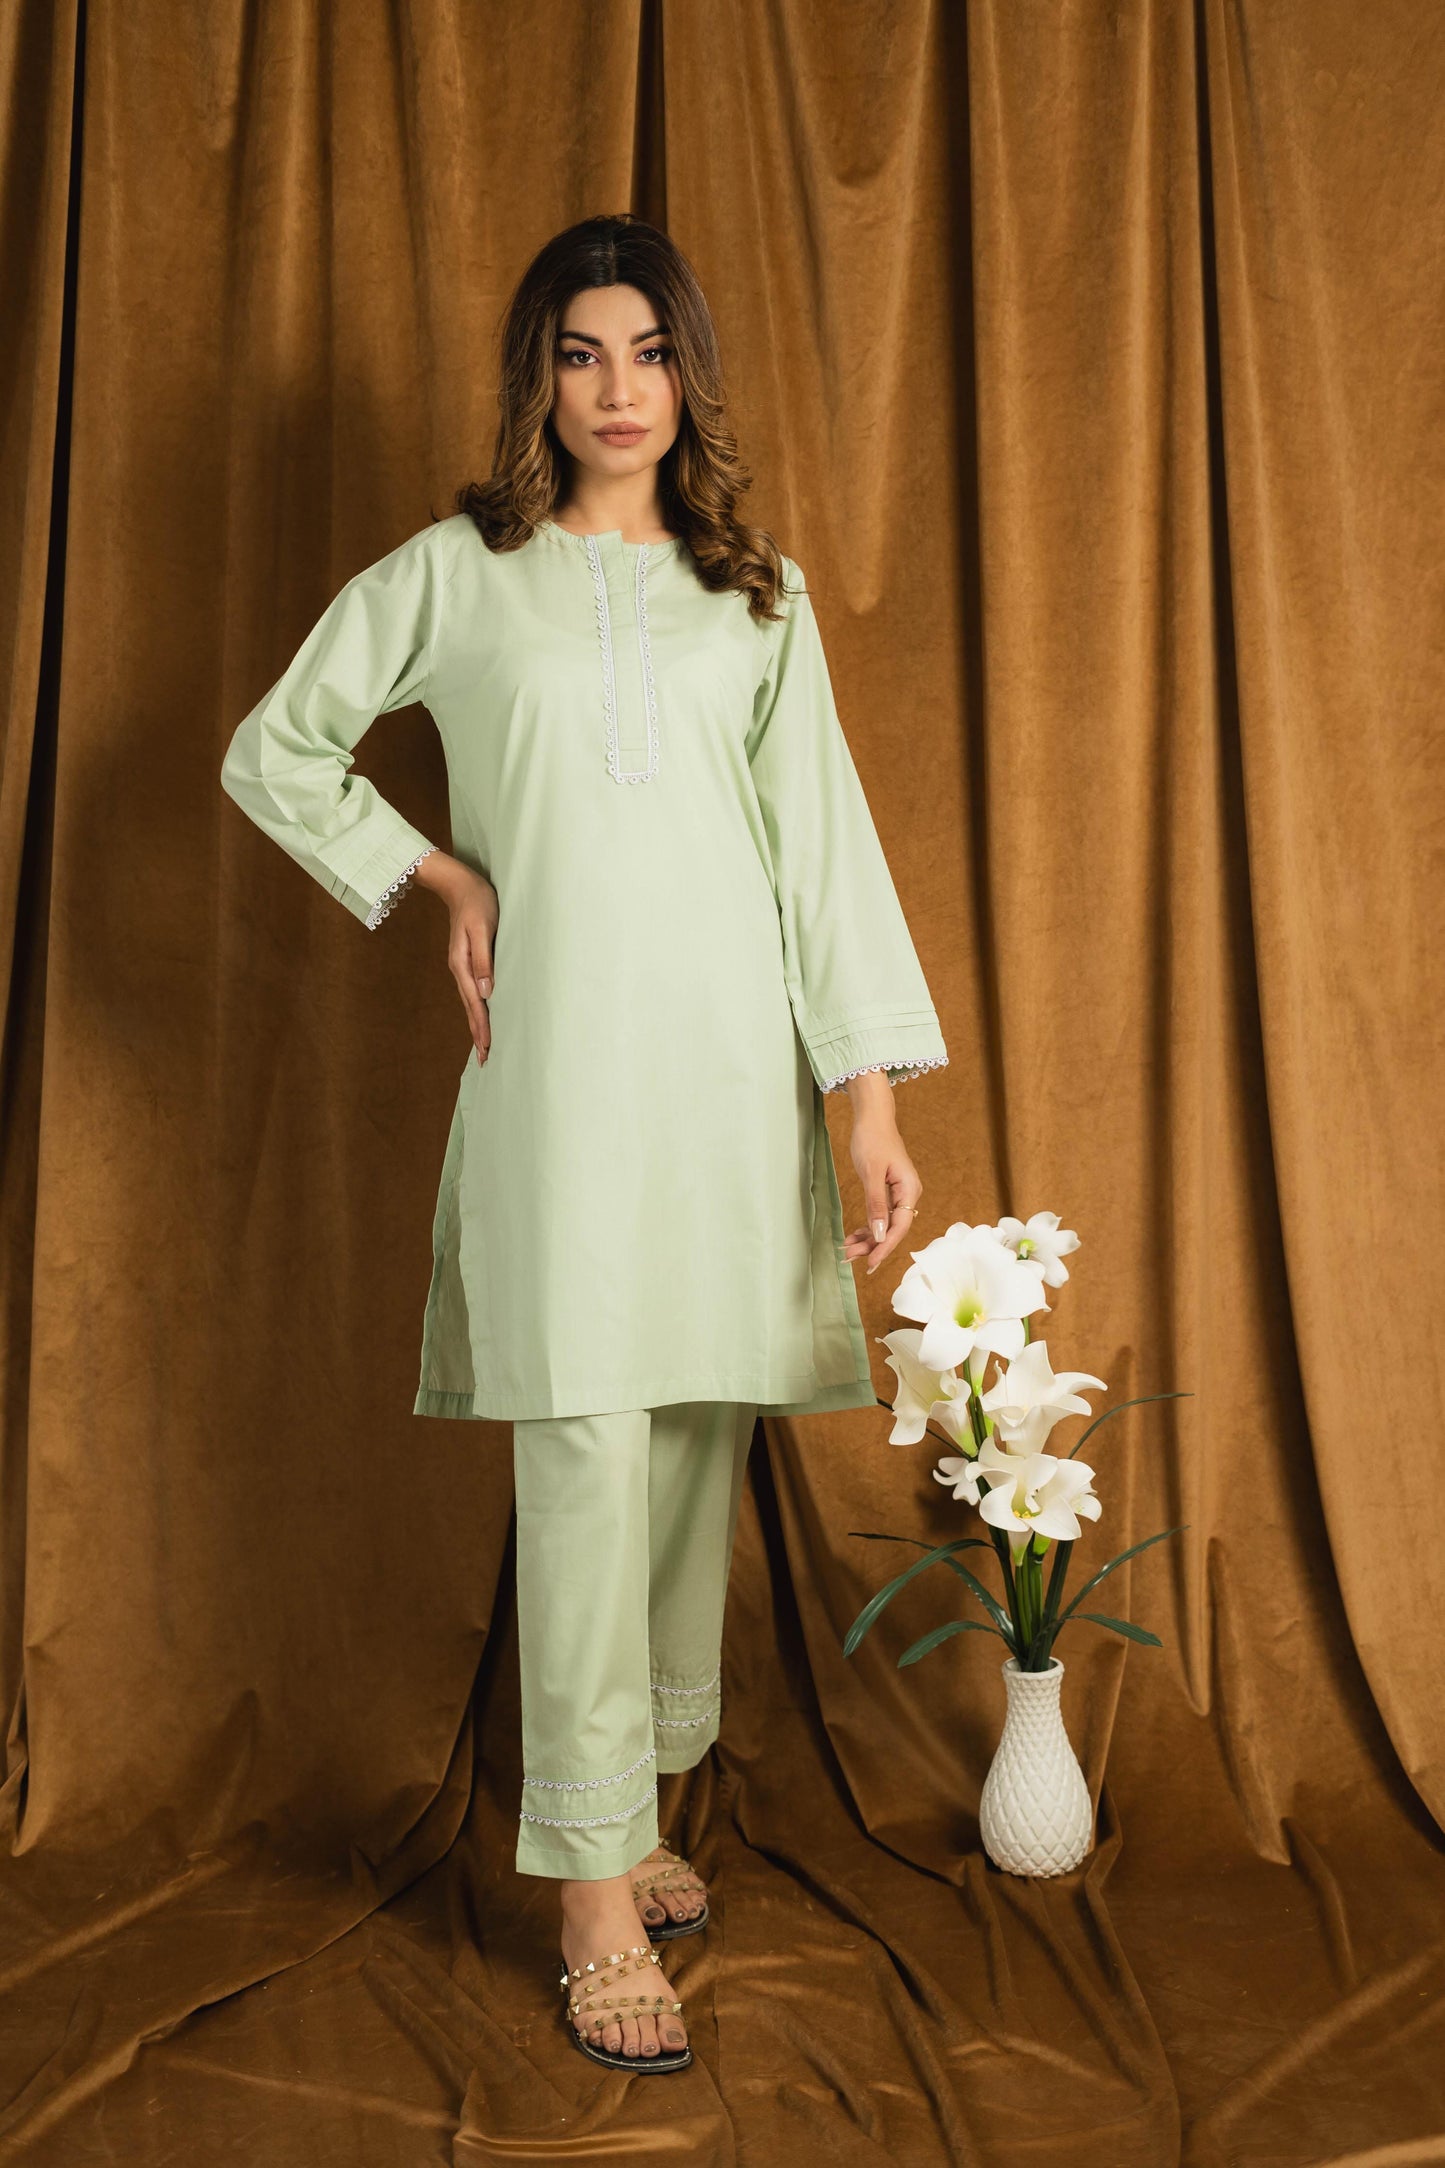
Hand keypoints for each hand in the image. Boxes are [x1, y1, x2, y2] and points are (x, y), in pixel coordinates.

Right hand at [414, 851, 498, 1060]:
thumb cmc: (477, 903)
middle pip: (470, 1009)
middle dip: (478, 1035)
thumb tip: (486, 992)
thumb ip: (484, 959)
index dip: (482, 1028)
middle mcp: (459, 969)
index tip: (487, 1050)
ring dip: (478, 1025)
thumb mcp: (483, 928)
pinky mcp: (468, 961)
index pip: (475, 1004)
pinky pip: (473, 992)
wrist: (460, 885)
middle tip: (485, 1061)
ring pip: (471, 1003)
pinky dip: (478, 1009)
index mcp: (462, 965)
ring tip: (484, 1047)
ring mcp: (462, 966)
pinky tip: (482, 1015)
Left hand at [839, 1069, 923, 1278]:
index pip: (900, 1226)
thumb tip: (880, 1234)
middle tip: (849, 1257)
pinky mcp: (889, 1192)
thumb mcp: (871, 1172)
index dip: (885, 1247)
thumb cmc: (872, 1139)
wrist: (872, 1118)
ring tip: (847, 1250)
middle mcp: (908, 1195)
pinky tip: (852, 1236)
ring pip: (885, 1225)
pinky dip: (867, 1226)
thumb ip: (876, 1204)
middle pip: (892, 1229)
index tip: (870, 1263)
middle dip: (872, 1245)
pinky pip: (880, 1215)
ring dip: (867, 1238)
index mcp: (909, 1190)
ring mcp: (899, 1194)